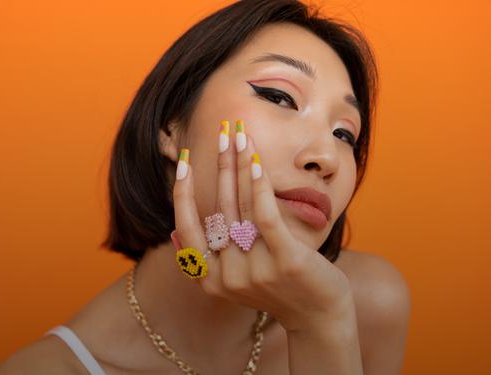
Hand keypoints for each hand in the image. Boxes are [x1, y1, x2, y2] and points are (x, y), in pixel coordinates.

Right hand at [172, 120, 352, 332]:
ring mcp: (255, 270)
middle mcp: (227, 276)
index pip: (186, 228)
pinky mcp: (285, 261)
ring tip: (240, 136)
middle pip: (217, 209)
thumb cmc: (277, 289)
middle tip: (222, 132)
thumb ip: (205, 259)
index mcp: (210, 280)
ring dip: (239, 166)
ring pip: (240, 208)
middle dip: (219, 165)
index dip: (183, 192)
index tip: (183, 160)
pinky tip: (255, 161)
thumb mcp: (235, 278)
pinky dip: (258, 187)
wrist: (318, 317)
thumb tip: (172, 232)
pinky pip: (265, 216)